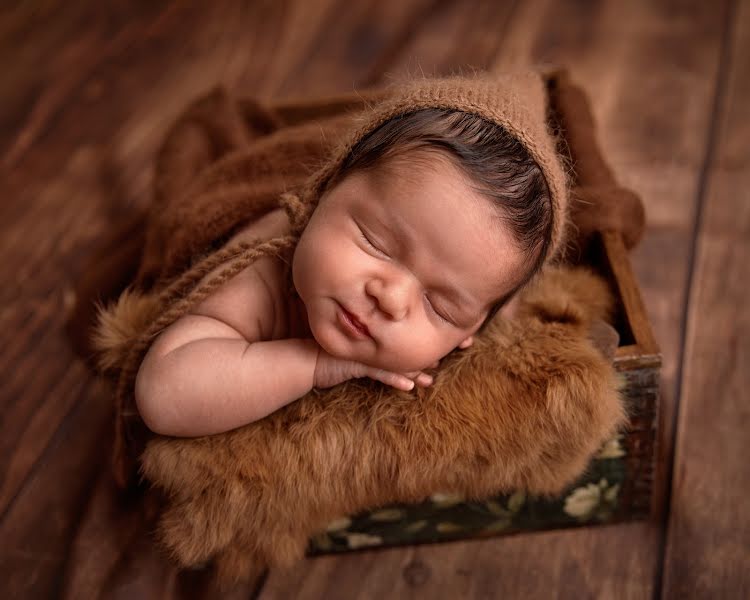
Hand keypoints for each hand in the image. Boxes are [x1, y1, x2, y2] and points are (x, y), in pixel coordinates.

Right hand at [313, 345, 436, 390]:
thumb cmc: (326, 355)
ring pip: (394, 362)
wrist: (303, 360)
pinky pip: (380, 374)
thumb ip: (366, 344)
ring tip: (430, 380)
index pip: (399, 336)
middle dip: (422, 356)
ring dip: (414, 372)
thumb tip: (385, 348)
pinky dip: (395, 380)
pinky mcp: (356, 365)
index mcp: (371, 336)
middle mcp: (370, 342)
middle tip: (441, 360)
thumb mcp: (351, 348)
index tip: (435, 346)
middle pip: (402, 347)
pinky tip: (409, 386)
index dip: (418, 340)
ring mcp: (364, 352)